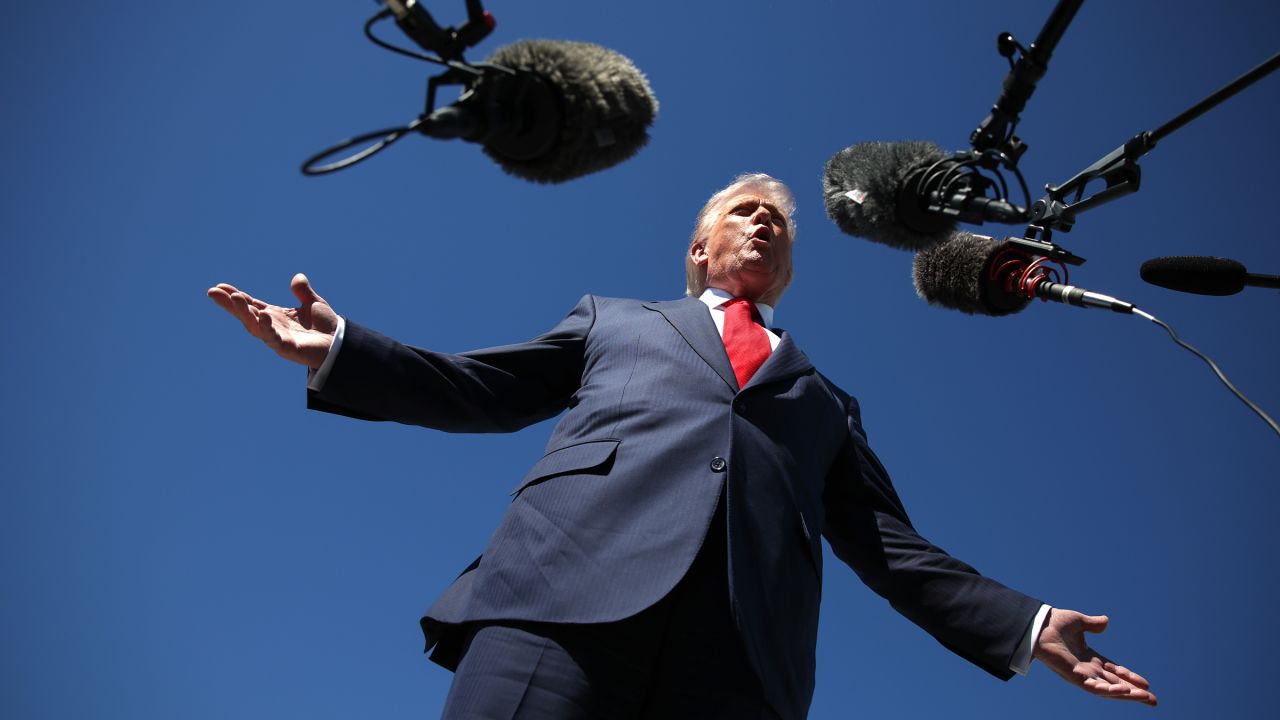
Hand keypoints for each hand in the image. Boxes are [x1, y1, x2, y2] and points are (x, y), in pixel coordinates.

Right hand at [208, 273, 338, 368]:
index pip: (251, 305)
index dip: (236, 296)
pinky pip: (273, 338)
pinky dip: (266, 327)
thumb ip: (303, 292)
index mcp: (275, 316)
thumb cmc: (326, 327)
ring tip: (234, 298)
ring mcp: (278, 338)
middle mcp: (272, 327)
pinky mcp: (287, 349)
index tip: (220, 286)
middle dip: (230, 304)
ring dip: (244, 313)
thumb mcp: (314, 303)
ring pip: (255, 326)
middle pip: (247, 314)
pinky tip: (262, 314)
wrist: (341, 345)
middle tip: (213, 292)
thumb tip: (297, 277)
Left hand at [1034, 608, 1156, 706]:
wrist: (1038, 624)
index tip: (1146, 683)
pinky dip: (1108, 690)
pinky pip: (1093, 687)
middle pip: (1115, 684)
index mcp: (1089, 658)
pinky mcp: (1073, 677)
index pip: (1114, 671)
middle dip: (1134, 693)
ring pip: (1108, 690)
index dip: (1129, 677)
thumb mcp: (1079, 622)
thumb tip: (1106, 621)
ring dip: (1126, 694)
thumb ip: (1093, 624)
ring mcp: (1080, 675)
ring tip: (1145, 698)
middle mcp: (1086, 669)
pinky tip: (1123, 691)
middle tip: (1154, 701)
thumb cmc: (1054, 623)